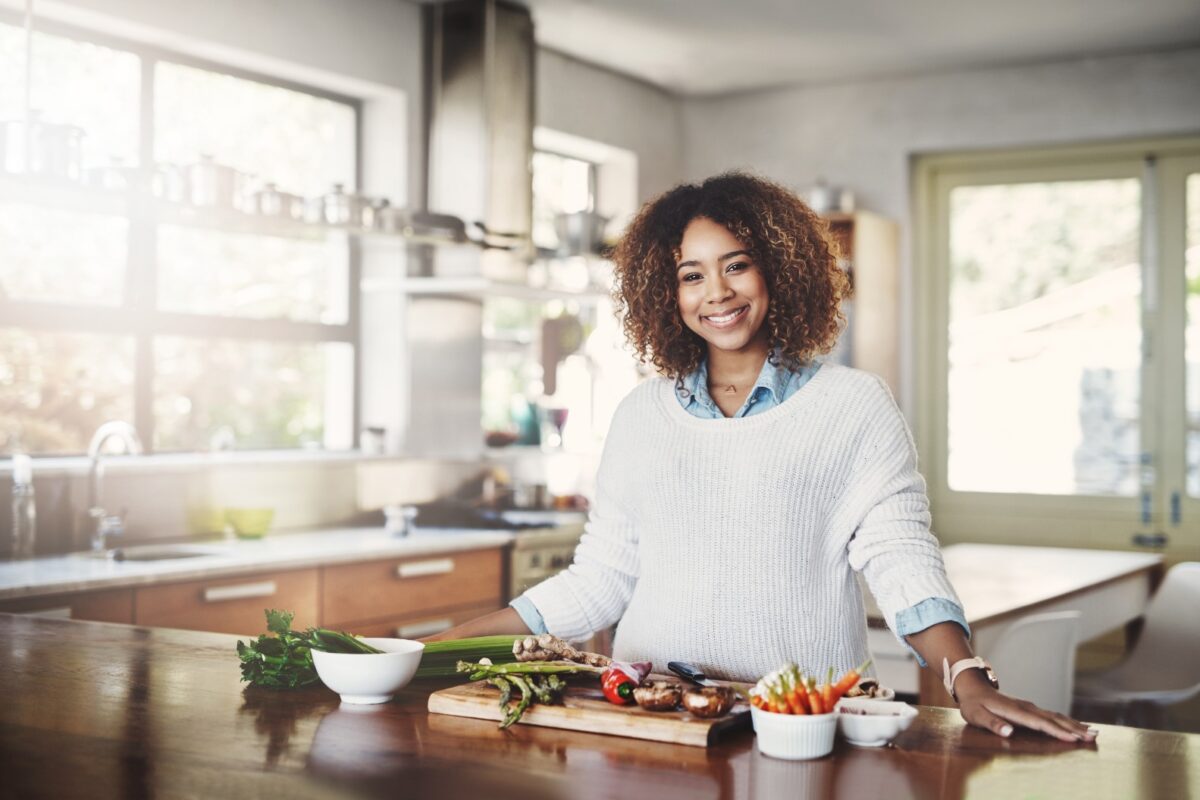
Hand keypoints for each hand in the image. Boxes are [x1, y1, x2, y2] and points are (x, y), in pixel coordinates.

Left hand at [954, 672, 1097, 742]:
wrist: (973, 687)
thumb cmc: (973, 704)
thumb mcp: (976, 715)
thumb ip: (992, 723)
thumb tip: (1008, 731)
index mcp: (1016, 711)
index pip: (1040, 723)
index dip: (1057, 732)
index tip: (1074, 739)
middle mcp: (1027, 707)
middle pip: (1054, 719)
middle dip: (1074, 729)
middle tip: (1094, 737)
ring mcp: (1030, 707)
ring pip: (1057, 716)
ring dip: (1075, 725)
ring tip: (1093, 733)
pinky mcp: (1031, 709)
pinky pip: (1053, 716)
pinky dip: (1067, 721)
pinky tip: (1077, 726)